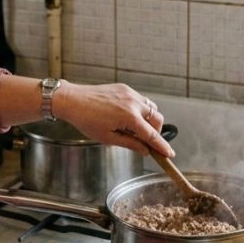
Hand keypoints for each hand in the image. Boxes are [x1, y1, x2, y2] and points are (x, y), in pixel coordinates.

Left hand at [53, 82, 175, 158]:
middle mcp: (133, 103)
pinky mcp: (125, 88)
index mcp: (130, 118)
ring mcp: (130, 94)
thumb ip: (131, 144)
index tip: (169, 154)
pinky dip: (141, 109)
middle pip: (157, 119)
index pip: (152, 135)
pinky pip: (141, 100)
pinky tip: (129, 116)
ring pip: (151, 107)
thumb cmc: (87, 120)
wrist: (73, 100)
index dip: (162, 146)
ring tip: (137, 129)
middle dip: (157, 132)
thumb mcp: (108, 138)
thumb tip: (145, 150)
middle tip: (148, 142)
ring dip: (150, 120)